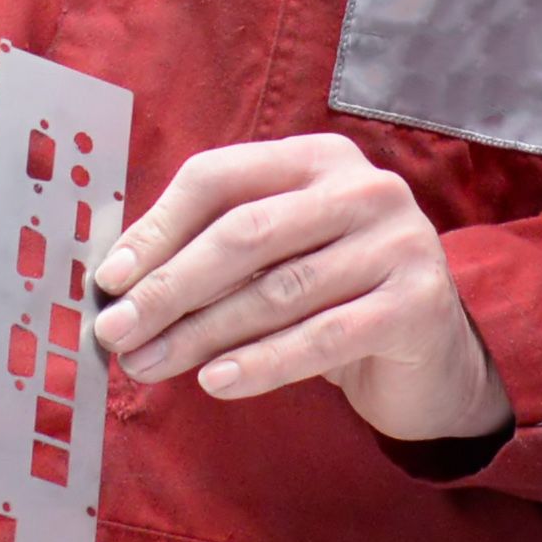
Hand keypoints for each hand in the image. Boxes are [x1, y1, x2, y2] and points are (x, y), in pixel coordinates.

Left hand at [90, 134, 506, 445]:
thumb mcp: (278, 257)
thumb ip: (214, 250)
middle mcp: (364, 189)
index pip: (220, 178)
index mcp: (318, 158)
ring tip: (149, 365)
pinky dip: (261, 363)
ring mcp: (397, 244)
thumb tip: (118, 276)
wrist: (431, 358)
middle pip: (244, 233)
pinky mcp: (416, 305)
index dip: (157, 227)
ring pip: (277, 291)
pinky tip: (215, 383)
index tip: (109, 278)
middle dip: (170, 287)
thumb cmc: (335, 299)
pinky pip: (321, 338)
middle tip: (118, 331)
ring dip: (201, 334)